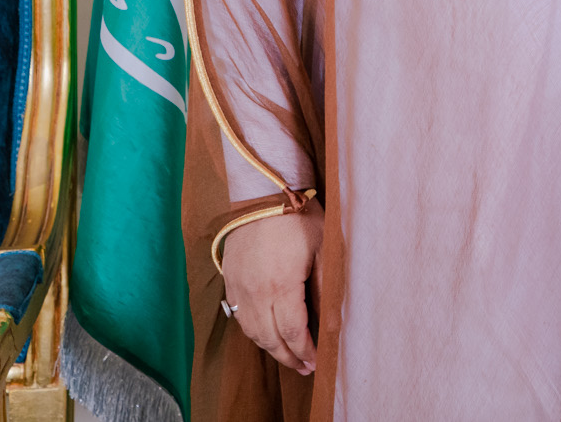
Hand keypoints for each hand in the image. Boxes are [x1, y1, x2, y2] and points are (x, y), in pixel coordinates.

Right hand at [221, 203, 323, 375]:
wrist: (261, 193)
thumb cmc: (298, 215)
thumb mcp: (323, 247)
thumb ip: (325, 286)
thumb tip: (330, 319)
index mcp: (282, 285)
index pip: (294, 332)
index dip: (306, 351)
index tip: (317, 361)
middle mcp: (256, 293)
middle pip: (271, 339)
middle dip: (289, 357)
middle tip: (305, 367)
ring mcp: (239, 288)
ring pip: (253, 331)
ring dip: (270, 348)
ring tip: (287, 356)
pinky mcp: (230, 280)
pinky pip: (240, 316)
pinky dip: (254, 332)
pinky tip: (266, 333)